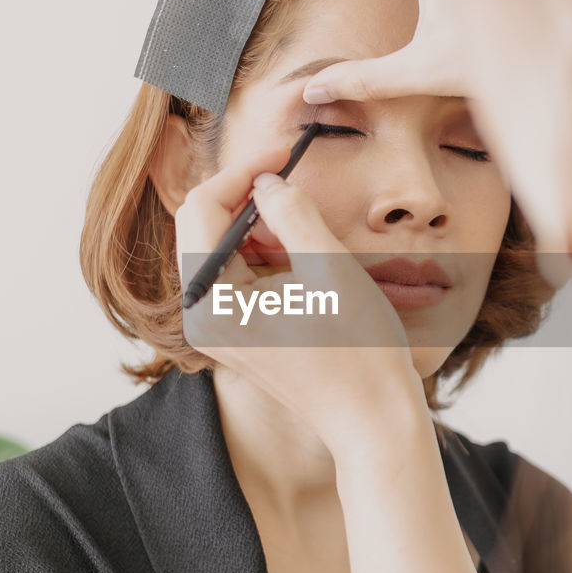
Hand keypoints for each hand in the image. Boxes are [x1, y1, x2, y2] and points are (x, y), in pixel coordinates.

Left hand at [174, 158, 426, 450]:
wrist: (371, 418)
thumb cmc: (358, 351)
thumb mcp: (330, 267)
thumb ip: (292, 212)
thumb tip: (268, 181)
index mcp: (212, 302)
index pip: (201, 210)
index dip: (242, 171)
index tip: (283, 154)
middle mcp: (200, 318)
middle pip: (200, 227)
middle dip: (244, 195)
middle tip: (290, 177)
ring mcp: (215, 330)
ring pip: (216, 249)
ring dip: (254, 224)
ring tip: (300, 222)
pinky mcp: (234, 336)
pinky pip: (232, 276)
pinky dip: (259, 253)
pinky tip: (297, 252)